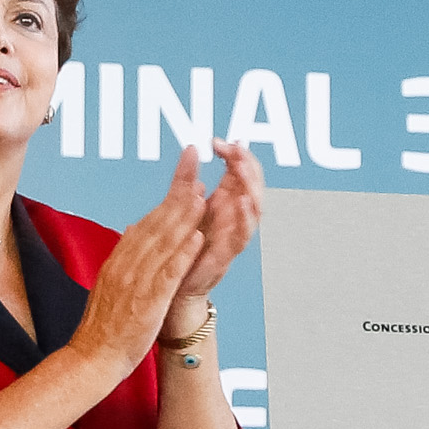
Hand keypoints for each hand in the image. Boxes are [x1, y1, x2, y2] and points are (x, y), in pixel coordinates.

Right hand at [79, 147, 212, 373]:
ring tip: (202, 196)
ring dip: (184, 218)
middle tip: (197, 175)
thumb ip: (122, 258)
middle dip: (177, 199)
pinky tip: (197, 238)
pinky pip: (167, 273)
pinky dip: (183, 254)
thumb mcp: (109, 285)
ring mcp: (136, 283)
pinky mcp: (147, 301)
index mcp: (118, 261)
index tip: (183, 182)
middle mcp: (126, 266)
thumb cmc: (103, 327)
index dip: (166, 201)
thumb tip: (131, 230)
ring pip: (163, 244)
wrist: (90, 358)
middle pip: (155, 226)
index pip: (145, 224)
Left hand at [175, 139, 265, 301]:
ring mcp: (234, 233)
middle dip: (246, 163)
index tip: (217, 141)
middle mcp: (234, 216)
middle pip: (252, 183)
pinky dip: (244, 217)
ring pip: (254, 206)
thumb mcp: (182, 206)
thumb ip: (186, 178)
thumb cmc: (182, 247)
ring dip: (250, 185)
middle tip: (234, 150)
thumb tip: (192, 147)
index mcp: (225, 201)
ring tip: (241, 167)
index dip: (234, 153)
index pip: (240, 170)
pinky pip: (243, 234)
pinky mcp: (228, 253)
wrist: (174, 287)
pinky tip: (240, 201)